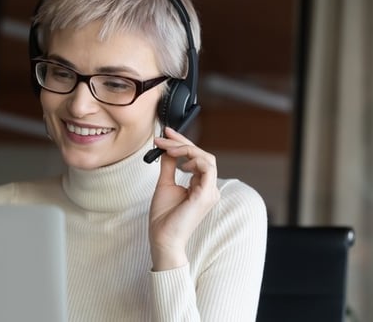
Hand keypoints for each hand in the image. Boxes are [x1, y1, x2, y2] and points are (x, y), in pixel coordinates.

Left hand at [149, 127, 220, 270]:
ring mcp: (210, 192)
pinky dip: (193, 159)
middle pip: (203, 155)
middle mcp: (209, 188)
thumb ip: (169, 165)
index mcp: (201, 186)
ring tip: (168, 149)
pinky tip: (179, 162)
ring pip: (207, 158)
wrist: (162, 238)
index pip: (197, 158)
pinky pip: (207, 168)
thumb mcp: (165, 184)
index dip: (182, 143)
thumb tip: (167, 149)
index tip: (166, 134)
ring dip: (186, 149)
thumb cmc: (164, 217)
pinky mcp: (205, 195)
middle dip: (182, 142)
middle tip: (164, 136)